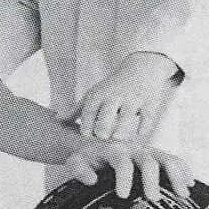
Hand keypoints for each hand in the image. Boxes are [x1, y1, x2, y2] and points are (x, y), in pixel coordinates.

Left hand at [64, 139, 193, 199]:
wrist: (96, 148)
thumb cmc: (88, 161)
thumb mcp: (76, 163)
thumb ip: (79, 169)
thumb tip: (91, 179)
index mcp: (114, 150)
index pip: (121, 161)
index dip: (123, 177)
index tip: (122, 195)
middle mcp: (134, 148)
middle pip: (148, 160)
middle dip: (152, 180)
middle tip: (153, 198)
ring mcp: (148, 152)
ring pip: (166, 159)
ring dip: (176, 175)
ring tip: (181, 194)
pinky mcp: (158, 157)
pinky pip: (175, 160)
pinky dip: (184, 170)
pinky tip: (190, 184)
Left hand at [65, 53, 179, 140]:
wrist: (142, 68)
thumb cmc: (113, 86)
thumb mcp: (93, 94)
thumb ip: (76, 109)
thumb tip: (57, 120)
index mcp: (98, 95)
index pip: (87, 116)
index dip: (87, 131)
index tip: (89, 138)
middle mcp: (114, 96)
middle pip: (104, 123)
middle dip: (102, 134)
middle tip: (104, 140)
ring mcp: (133, 99)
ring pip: (124, 123)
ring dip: (120, 134)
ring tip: (118, 139)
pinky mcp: (150, 103)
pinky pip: (146, 121)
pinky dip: (142, 130)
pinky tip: (138, 134)